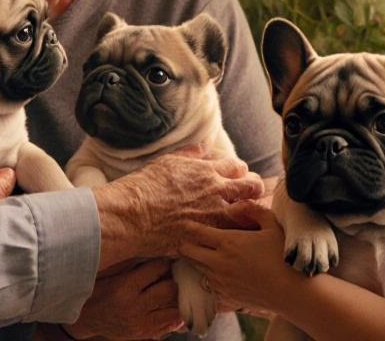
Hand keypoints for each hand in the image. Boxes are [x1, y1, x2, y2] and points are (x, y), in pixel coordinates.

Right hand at [64, 259, 184, 339]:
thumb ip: (129, 263)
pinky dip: (174, 315)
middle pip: (169, 290)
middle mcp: (135, 307)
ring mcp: (140, 323)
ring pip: (173, 309)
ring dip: (175, 298)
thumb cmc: (96, 291)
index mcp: (125, 288)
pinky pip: (168, 324)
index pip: (156, 270)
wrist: (84, 319)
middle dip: (173, 279)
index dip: (164, 262)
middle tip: (172, 274)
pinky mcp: (143, 333)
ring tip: (173, 289)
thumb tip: (152, 250)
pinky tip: (172, 306)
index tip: (167, 258)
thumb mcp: (108, 273)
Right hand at [92, 143, 264, 266]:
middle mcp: (215, 193)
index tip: (239, 177)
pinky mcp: (205, 238)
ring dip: (249, 215)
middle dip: (255, 190)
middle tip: (252, 195)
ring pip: (247, 215)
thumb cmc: (144, 186)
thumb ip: (191, 154)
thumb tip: (205, 143)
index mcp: (206, 172)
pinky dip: (233, 238)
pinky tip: (231, 239)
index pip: (238, 167)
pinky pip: (229, 239)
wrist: (129, 215)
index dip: (241, 172)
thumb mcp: (167, 162)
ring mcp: (212, 218)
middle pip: (251, 188)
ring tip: (247, 218)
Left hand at [179, 200, 302, 316]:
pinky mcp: (227, 297)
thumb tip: (237, 204)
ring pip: (197, 270)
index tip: (185, 223)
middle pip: (189, 252)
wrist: (294, 291)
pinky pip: (208, 287)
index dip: (189, 227)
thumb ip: (253, 210)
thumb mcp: (272, 224)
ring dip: (195, 261)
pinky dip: (206, 278)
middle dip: (185, 245)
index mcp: (228, 242)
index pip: (197, 233)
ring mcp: (221, 282)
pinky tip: (213, 274)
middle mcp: (219, 263)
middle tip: (185, 239)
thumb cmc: (284, 255)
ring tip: (196, 254)